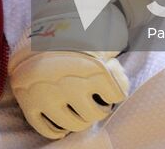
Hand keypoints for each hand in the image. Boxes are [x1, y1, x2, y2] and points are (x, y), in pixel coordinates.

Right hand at [9, 0, 131, 139]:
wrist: (32, 35)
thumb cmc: (73, 39)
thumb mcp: (99, 43)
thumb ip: (118, 60)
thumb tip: (134, 71)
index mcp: (89, 65)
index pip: (117, 95)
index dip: (115, 90)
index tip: (109, 85)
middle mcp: (69, 82)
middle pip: (95, 114)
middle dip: (98, 107)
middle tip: (94, 100)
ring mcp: (47, 95)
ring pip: (75, 124)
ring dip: (80, 118)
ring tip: (79, 107)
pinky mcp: (30, 104)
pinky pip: (49, 129)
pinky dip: (58, 128)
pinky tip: (62, 118)